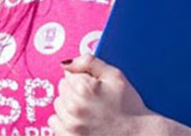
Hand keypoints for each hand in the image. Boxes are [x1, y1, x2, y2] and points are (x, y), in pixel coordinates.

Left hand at [49, 54, 190, 135]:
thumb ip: (89, 62)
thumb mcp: (115, 76)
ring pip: (58, 104)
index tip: (96, 87)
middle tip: (94, 98)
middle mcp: (74, 107)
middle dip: (75, 90)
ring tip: (89, 110)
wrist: (136, 134)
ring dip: (69, 104)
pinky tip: (81, 120)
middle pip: (62, 88)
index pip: (70, 74)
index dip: (84, 78)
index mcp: (85, 88)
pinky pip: (54, 121)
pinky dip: (64, 119)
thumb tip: (65, 63)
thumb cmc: (128, 105)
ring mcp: (70, 124)